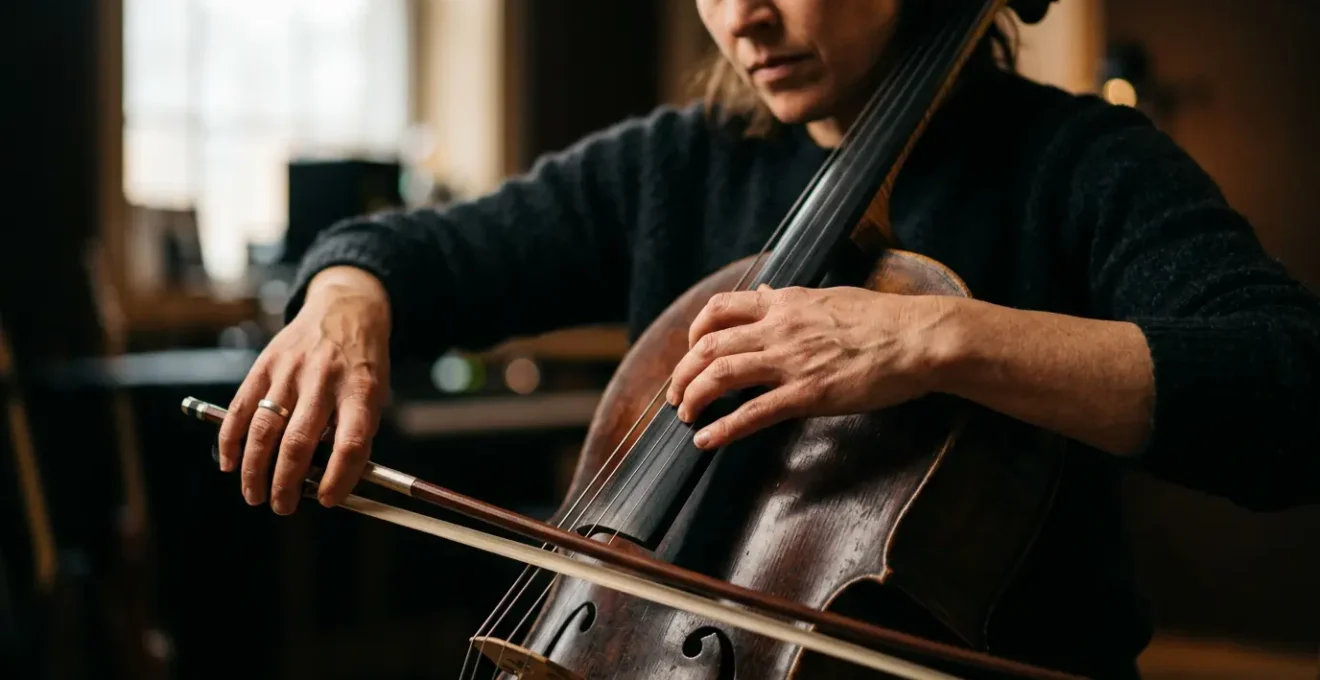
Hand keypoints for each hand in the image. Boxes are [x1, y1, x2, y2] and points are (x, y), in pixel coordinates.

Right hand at [217, 266, 391, 514]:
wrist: (346, 308)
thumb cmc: (362, 362)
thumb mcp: (376, 394)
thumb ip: (356, 433)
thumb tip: (329, 481)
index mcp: (360, 390)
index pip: (351, 444)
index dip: (338, 478)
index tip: (326, 500)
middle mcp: (324, 380)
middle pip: (299, 441)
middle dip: (286, 482)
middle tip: (281, 506)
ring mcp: (291, 371)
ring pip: (265, 428)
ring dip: (254, 468)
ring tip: (254, 495)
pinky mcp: (265, 364)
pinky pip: (241, 407)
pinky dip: (230, 439)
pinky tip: (229, 463)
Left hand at [666, 285, 955, 449]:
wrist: (920, 339)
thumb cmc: (885, 320)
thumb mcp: (830, 296)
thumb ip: (791, 299)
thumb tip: (764, 293)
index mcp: (784, 303)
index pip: (720, 309)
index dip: (695, 333)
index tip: (690, 351)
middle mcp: (778, 329)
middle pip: (708, 346)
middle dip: (683, 373)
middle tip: (676, 395)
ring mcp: (790, 362)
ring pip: (720, 376)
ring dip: (693, 398)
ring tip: (685, 417)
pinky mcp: (807, 395)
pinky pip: (752, 413)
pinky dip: (722, 429)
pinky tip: (706, 440)